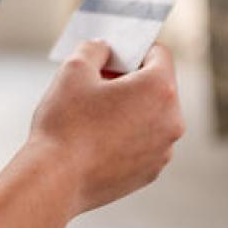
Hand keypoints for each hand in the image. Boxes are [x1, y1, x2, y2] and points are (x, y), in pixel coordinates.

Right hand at [29, 40, 184, 215]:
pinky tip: (96, 139)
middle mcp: (171, 120)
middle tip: (97, 83)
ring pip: (151, 116)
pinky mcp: (150, 172)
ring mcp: (163, 150)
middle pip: (158, 86)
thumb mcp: (74, 69)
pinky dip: (126, 136)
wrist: (56, 179)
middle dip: (130, 80)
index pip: (159, 54)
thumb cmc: (66, 123)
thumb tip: (103, 49)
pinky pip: (144, 142)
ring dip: (129, 109)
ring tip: (93, 114)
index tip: (111, 57)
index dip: (133, 49)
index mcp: (159, 89)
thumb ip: (95, 48)